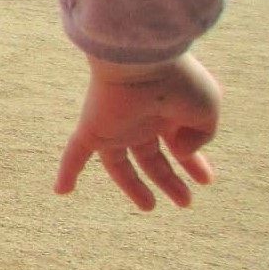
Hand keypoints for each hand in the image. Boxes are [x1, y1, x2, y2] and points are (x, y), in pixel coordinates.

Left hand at [54, 54, 219, 209]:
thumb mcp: (207, 110)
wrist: (142, 62)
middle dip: (169, 179)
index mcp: (168, 112)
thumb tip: (182, 154)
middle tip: (186, 202)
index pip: (180, 144)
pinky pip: (74, 154)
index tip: (206, 181)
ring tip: (149, 207)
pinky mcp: (91, 129)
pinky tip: (61, 190)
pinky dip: (67, 171)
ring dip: (133, 186)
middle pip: (152, 157)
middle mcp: (140, 120)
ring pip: (119, 163)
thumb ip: (201, 136)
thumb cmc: (178, 82)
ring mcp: (114, 126)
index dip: (194, 164)